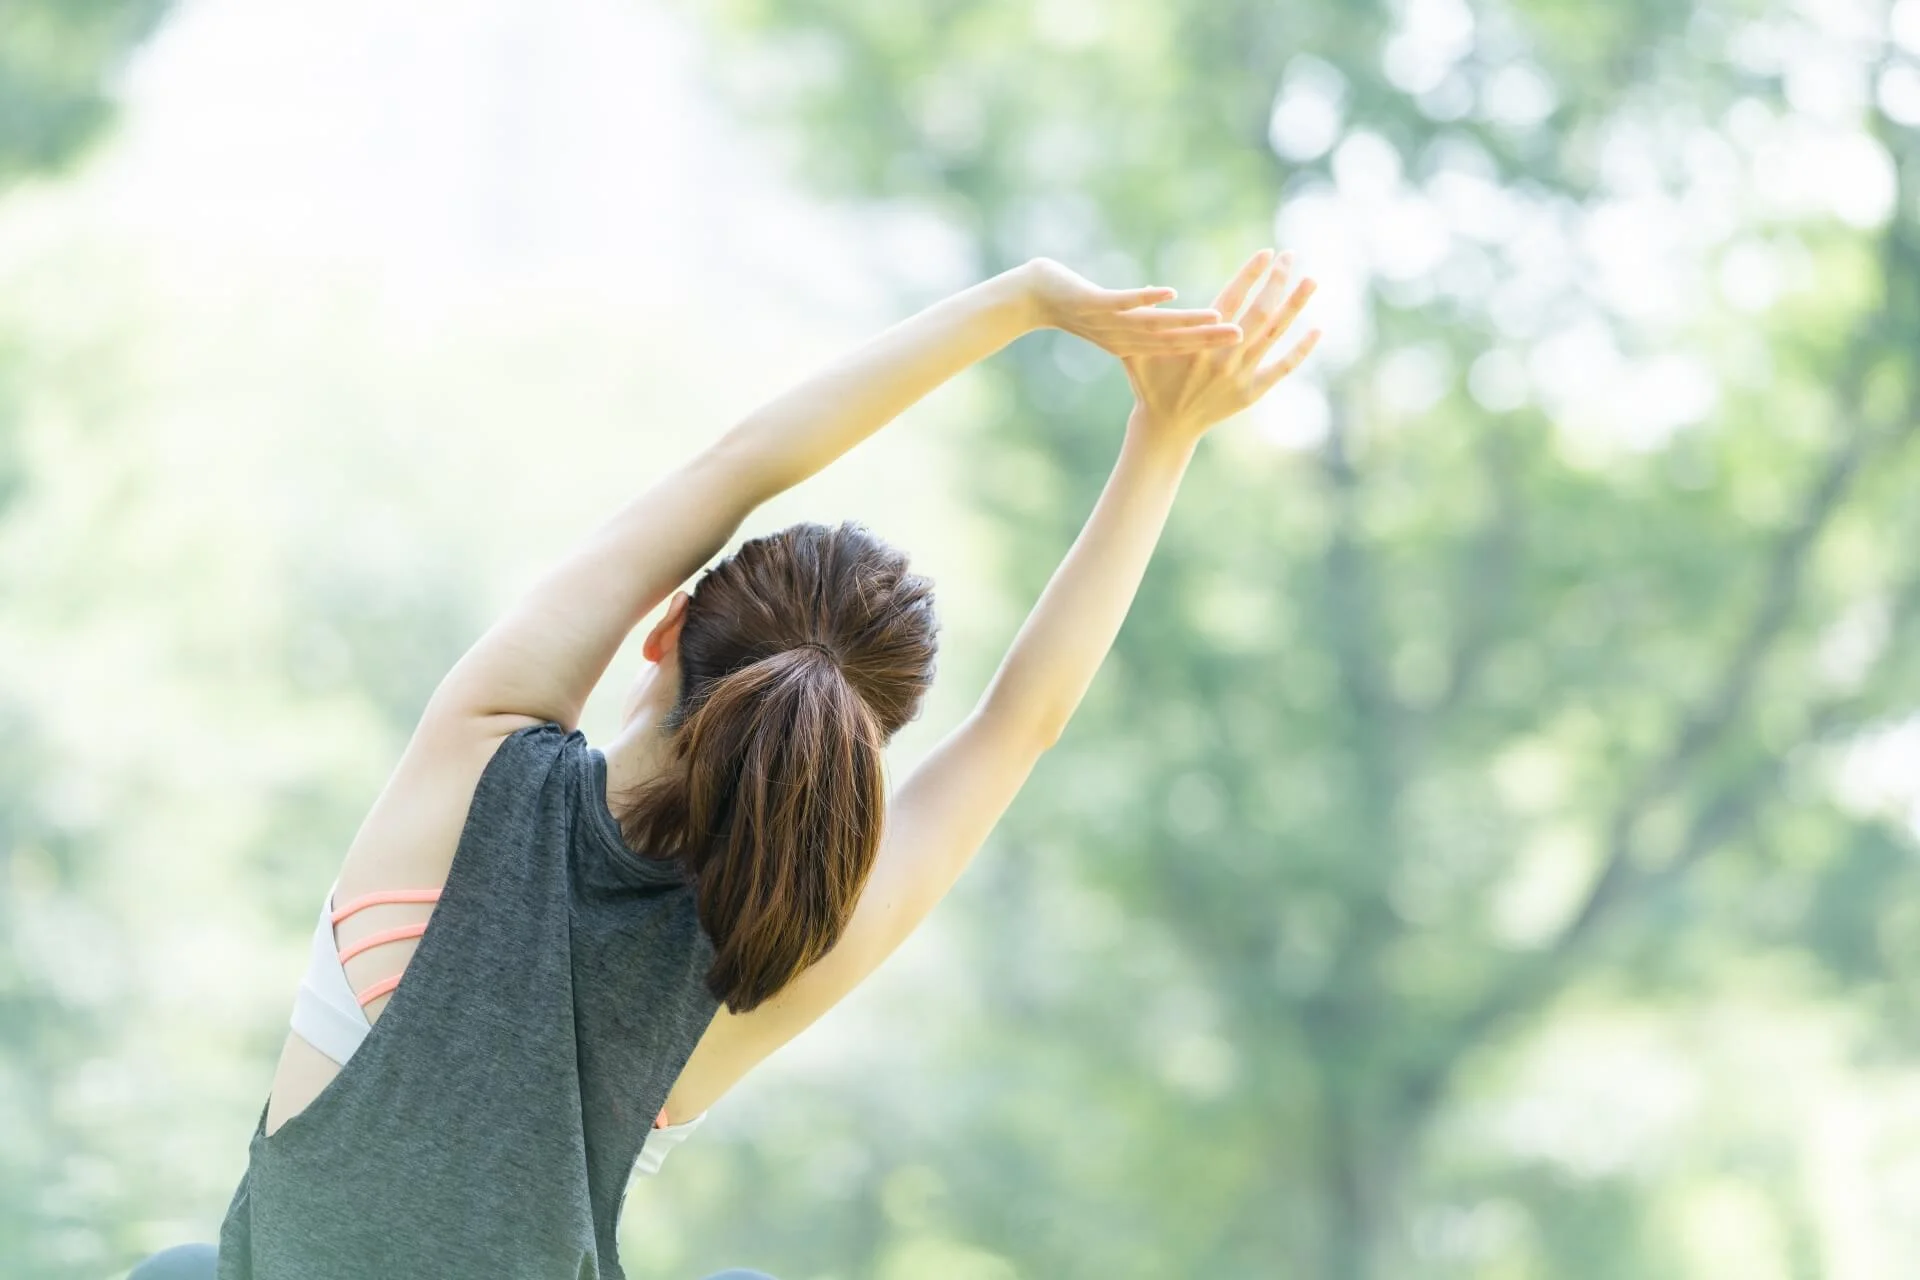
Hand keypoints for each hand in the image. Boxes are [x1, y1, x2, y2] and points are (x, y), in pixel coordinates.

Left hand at [1023, 256, 1244, 355]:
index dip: (1204, 346)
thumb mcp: (1110, 312)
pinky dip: (1145, 298)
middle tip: (1241, 335)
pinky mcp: (1091, 302)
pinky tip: (1170, 291)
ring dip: (1183, 321)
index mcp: (1126, 343)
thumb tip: (1167, 303)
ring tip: (1216, 316)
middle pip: (1169, 340)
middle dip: (1206, 338)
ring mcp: (1106, 321)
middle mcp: (1120, 337)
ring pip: (1151, 324)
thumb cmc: (1072, 302)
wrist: (1029, 297)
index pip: (1172, 347)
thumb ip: (1139, 314)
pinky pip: (1121, 301)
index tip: (1239, 341)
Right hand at [1121, 248, 1320, 440]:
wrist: (1167, 426)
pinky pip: (1281, 368)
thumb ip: (1145, 321)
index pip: (1231, 299)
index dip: (1250, 274)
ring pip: (1273, 335)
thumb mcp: (1137, 352)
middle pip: (1258, 312)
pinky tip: (1317, 330)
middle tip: (1290, 256)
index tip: (1266, 253)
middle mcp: (1223, 357)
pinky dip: (1301, 350)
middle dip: (1276, 281)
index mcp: (1198, 342)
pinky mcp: (1251, 393)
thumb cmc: (1150, 382)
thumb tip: (1149, 288)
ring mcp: (1240, 375)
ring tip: (1311, 280)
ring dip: (1294, 306)